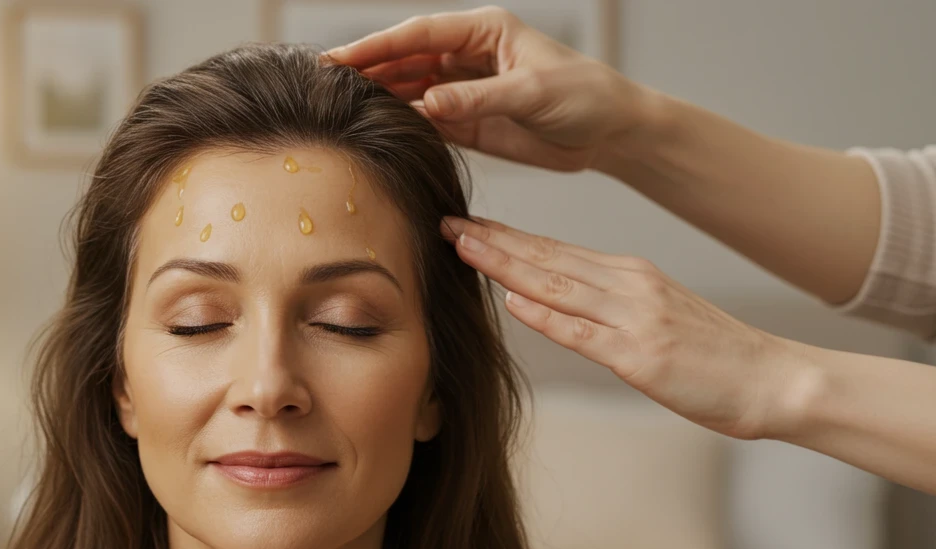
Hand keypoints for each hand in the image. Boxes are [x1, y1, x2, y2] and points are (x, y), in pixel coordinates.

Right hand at [322, 5, 652, 171]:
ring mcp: (465, 88)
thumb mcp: (533, 93)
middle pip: (405, 58)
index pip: (419, 35)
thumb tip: (427, 104)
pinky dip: (401, 123)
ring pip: (410, 88)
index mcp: (484, 30)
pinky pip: (425, 119)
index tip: (339, 58)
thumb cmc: (585, 96)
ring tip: (340, 108)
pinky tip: (375, 129)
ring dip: (379, 96)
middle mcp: (469, 55)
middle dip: (367, 69)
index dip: (376, 46)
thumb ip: (478, 98)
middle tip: (324, 84)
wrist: (610, 132)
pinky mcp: (469, 121)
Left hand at [439, 214, 811, 440]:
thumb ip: (606, 308)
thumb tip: (547, 301)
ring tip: (463, 249)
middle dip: (493, 241)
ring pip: (557, 286)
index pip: (555, 252)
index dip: (507, 238)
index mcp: (631, 276)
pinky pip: (584, 333)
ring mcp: (635, 318)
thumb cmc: (717, 357)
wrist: (775, 379)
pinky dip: (546, 316)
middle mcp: (629, 286)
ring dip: (506, 265)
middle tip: (447, 223)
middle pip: (547, 260)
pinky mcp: (641, 355)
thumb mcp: (659, 317)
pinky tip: (513, 303)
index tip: (467, 226)